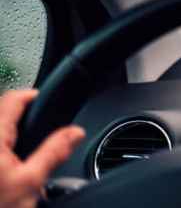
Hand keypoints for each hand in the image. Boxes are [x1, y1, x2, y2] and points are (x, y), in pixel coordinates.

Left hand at [0, 90, 84, 207]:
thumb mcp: (30, 182)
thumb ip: (54, 152)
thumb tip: (74, 133)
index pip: (13, 98)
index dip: (32, 96)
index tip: (45, 102)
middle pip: (1, 113)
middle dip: (21, 119)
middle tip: (39, 131)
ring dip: (8, 135)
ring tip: (21, 153)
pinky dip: (3, 149)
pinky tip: (6, 169)